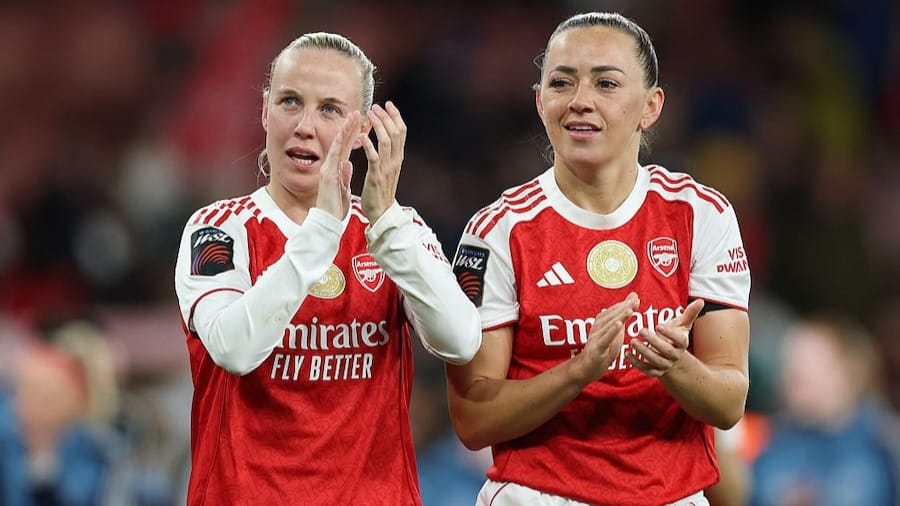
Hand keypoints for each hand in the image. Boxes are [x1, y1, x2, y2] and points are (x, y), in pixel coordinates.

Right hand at [316, 111, 358, 219]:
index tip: (360, 124)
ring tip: (353, 116)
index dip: (353, 136)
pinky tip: (343, 132)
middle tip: (358, 112)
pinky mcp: (328, 175)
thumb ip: (344, 176)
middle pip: (342, 143)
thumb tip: (347, 165)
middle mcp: (331, 166)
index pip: (346, 149)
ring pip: (337, 145)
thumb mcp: (342, 189)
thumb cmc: (334, 208)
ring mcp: (328, 169)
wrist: (326, 222)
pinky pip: (333, 156)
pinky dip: (338, 143)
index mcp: (337, 170)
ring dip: (345, 129)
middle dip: (350, 127)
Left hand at [360, 101, 405, 221]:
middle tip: (377, 107)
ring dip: (378, 126)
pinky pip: (374, 157)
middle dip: (387, 117)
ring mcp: (387, 168)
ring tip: (370, 115)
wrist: (381, 213)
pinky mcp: (376, 176)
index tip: (388, 105)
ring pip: (386, 141)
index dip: (396, 116)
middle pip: (396, 133)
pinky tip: (362, 136)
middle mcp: (395, 161)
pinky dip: (369, 145)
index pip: (402, 132)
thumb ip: (387, 155)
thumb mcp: (388, 169)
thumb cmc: (381, 191)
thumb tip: (385, 140)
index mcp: (398, 158)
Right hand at [570, 292, 639, 382]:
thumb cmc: (604, 347)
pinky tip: (619, 325)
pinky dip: (612, 331)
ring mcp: (596, 338)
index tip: (635, 298)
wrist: (588, 367)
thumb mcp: (615, 329)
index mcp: (601, 322)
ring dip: (619, 317)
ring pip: (609, 326)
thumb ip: (623, 313)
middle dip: (624, 307)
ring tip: (629, 310)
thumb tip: (634, 297)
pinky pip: (605, 339)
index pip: (614, 310)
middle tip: (635, 301)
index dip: (624, 304)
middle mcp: (597, 327)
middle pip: (612, 315)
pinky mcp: (597, 349)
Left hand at [626, 298, 703, 376]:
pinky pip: (646, 369)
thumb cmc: (674, 336)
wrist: (671, 357)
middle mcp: (675, 356)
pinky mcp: (655, 371)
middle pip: (666, 351)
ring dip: (643, 352)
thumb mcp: (682, 325)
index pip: (680, 341)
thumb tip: (701, 301)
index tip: (658, 325)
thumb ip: (689, 314)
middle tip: (641, 331)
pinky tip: (626, 353)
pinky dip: (636, 363)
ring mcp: (665, 365)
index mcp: (682, 344)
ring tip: (632, 341)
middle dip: (653, 341)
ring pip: (655, 361)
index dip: (670, 334)